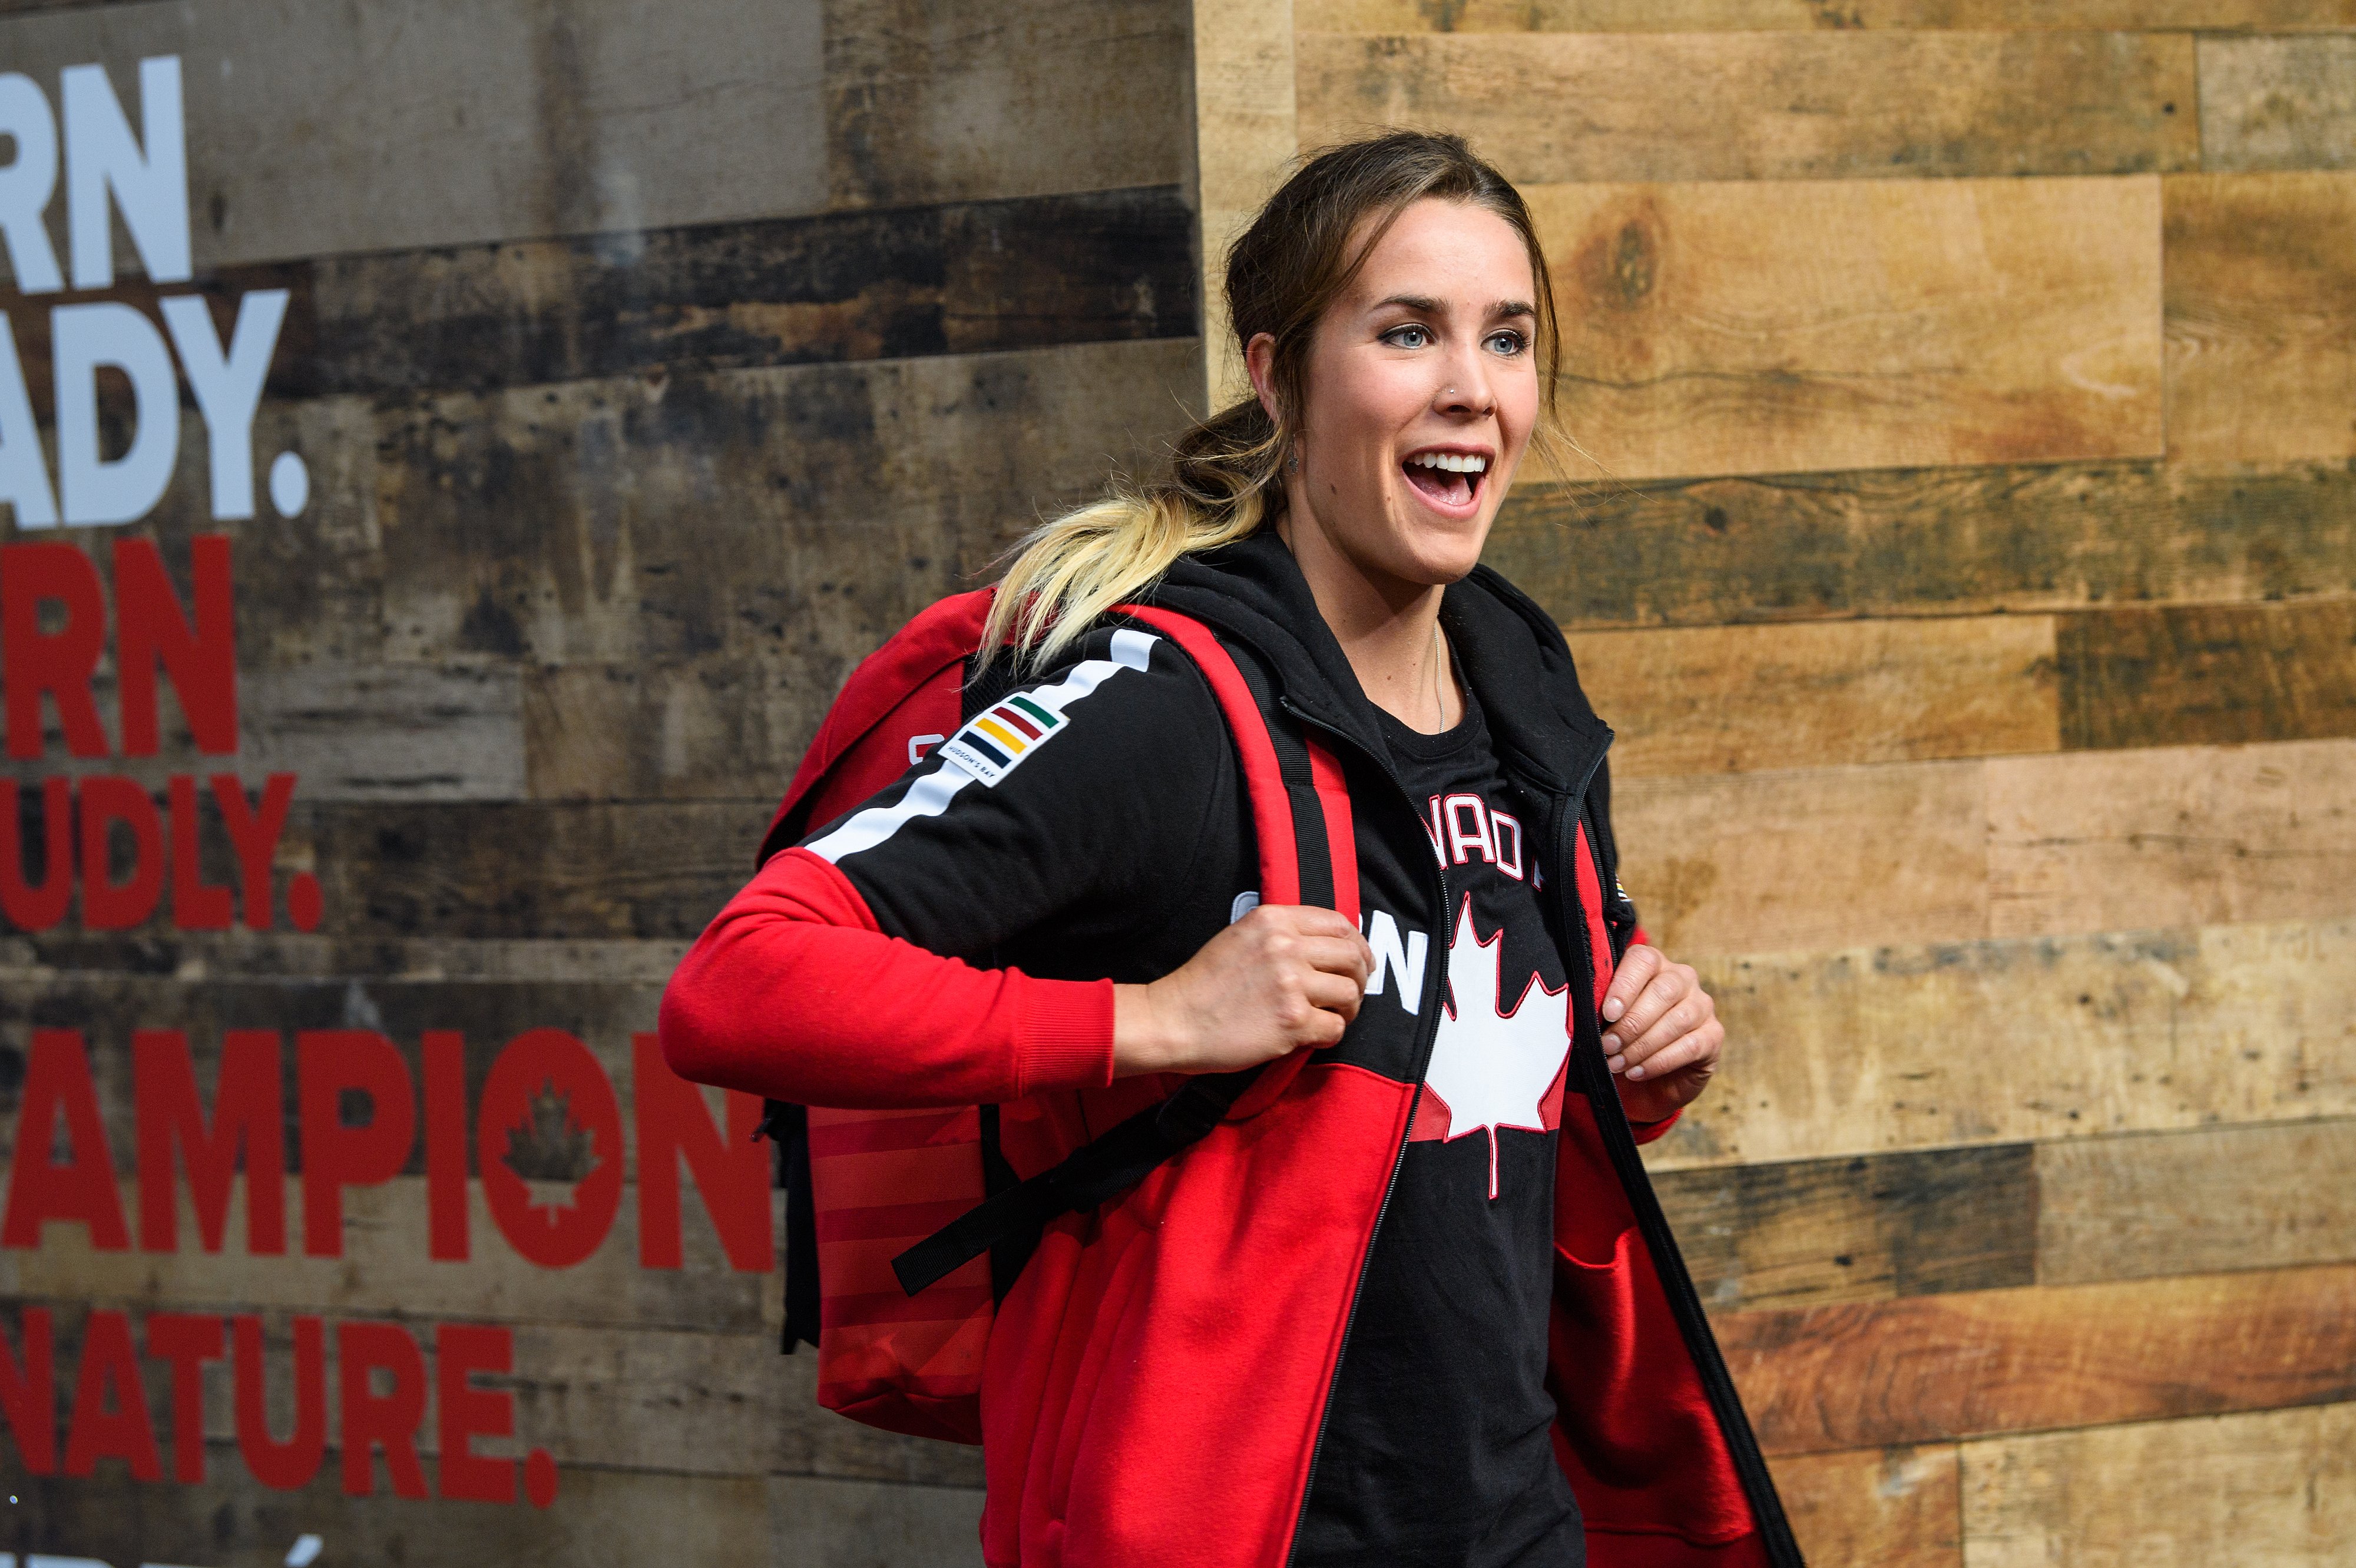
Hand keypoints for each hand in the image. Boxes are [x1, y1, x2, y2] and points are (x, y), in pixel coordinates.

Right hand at [1112, 905, 1373, 1076]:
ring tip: (1331, 1016)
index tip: (1360, 961)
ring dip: (1348, 1009)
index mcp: (1274, 920)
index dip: (1358, 945)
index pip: (1339, 924)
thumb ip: (1281, 934)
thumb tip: (1327, 947)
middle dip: (1360, 977)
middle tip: (1351, 994)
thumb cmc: (1203, 983)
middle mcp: (1286, 947)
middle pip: (1352, 957)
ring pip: (1349, 993)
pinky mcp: (1292, 1021)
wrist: (1173, 1020)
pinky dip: (1330, 1034)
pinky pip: (1335, 1027)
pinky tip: (1313, 1035)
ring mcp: (1291, 984)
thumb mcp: (1240, 937)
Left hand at [1599, 944, 1720, 1123]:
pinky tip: (1637, 1072)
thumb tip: (1583, 1010)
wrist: (1647, 1082)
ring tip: (1618, 1063)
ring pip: (1677, 1019)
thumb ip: (1601, 1009)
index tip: (1607, 1013)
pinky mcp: (1714, 1035)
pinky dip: (1659, 1062)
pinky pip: (1690, 1046)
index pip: (1643, 960)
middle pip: (1663, 990)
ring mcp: (1702, 1005)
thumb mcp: (1607, 1022)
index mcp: (1653, 965)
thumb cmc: (1621, 1041)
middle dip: (1631, 1022)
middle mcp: (1682, 978)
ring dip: (1643, 1045)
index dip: (1624, 985)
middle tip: (1608, 1046)